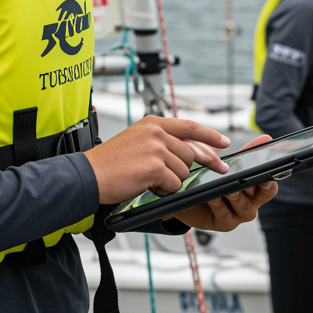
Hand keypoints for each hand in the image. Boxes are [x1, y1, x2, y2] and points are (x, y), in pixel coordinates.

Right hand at [85, 116, 230, 204]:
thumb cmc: (110, 163)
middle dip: (191, 168)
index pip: (190, 126)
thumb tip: (190, 152)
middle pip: (190, 153)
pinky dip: (164, 190)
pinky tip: (148, 186)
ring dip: (171, 181)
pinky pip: (175, 184)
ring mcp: (156, 148)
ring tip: (149, 179)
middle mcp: (156, 132)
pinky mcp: (154, 167)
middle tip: (189, 176)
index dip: (210, 136)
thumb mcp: (137, 140)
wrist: (89, 175)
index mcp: (153, 123)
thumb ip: (161, 141)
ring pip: (184, 171)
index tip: (224, 143)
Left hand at [171, 134, 276, 231]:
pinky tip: (212, 195)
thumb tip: (266, 138)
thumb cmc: (212, 182)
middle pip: (261, 198)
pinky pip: (224, 214)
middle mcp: (250, 204)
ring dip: (236, 196)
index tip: (268, 174)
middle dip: (257, 188)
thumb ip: (247, 154)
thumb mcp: (229, 166)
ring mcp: (238, 215)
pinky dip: (218, 203)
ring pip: (243, 207)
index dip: (271, 181)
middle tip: (253, 180)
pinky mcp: (223, 223)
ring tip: (229, 188)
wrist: (189, 200)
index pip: (270, 187)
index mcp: (255, 191)